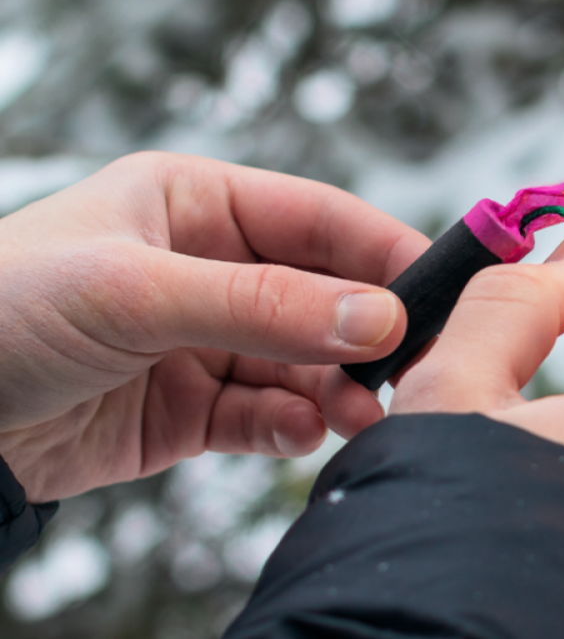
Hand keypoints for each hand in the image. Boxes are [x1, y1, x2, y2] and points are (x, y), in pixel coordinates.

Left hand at [0, 152, 429, 501]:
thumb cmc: (2, 313)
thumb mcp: (136, 292)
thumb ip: (264, 306)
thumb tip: (381, 318)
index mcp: (196, 206)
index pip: (319, 219)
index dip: (385, 252)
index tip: (441, 292)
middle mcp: (210, 269)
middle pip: (323, 295)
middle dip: (367, 333)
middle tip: (409, 370)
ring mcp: (205, 342)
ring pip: (304, 363)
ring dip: (337, 389)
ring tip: (358, 415)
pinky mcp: (193, 409)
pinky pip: (267, 415)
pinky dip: (292, 426)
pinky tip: (300, 434)